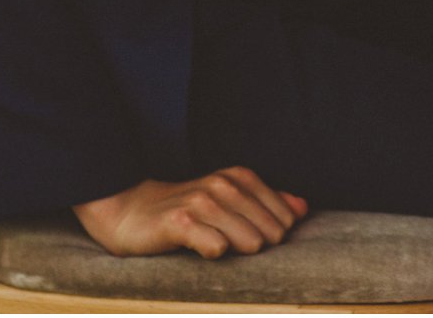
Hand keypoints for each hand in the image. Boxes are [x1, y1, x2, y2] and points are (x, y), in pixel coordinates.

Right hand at [74, 168, 308, 258]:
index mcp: (240, 178)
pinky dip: (214, 255)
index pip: (285, 218)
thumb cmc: (186, 210)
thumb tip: (303, 209)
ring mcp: (202, 201)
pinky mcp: (180, 221)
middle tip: (231, 247)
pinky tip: (202, 251)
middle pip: (271, 233)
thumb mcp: (228, 200)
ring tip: (217, 248)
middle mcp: (223, 184)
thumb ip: (267, 203)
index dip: (274, 237)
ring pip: (249, 241)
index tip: (252, 240)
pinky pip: (216, 248)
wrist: (130, 212)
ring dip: (237, 253)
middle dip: (259, 247)